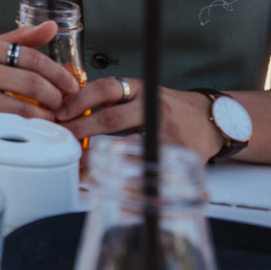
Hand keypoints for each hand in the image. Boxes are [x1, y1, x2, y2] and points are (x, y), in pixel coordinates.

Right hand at [0, 21, 80, 118]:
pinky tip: (34, 125)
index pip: (31, 57)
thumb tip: (53, 26)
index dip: (58, 72)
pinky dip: (27, 127)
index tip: (71, 84)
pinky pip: (9, 125)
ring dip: (46, 115)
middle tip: (62, 102)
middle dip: (55, 95)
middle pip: (31, 83)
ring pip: (23, 109)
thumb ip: (21, 38)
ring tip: (52, 115)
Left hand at [57, 78, 223, 160]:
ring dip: (99, 156)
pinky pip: (147, 165)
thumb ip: (112, 99)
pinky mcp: (176, 154)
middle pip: (112, 117)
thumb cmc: (168, 108)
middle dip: (82, 129)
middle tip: (62, 138)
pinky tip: (109, 182)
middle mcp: (153, 106)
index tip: (60, 112)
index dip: (80, 99)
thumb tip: (69, 109)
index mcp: (141, 88)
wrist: (210, 120)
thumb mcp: (141, 93)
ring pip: (127, 145)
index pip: (106, 87)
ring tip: (78, 164)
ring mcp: (166, 131)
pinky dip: (125, 176)